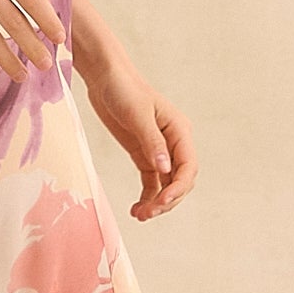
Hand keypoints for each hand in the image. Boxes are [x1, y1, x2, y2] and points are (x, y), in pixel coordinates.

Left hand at [80, 53, 198, 219]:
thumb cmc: (124, 89)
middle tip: (147, 213)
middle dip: (167, 199)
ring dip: (157, 202)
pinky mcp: (143, 153)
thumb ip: (152, 143)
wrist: (105, 78)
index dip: (179, 188)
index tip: (162, 201)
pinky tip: (137, 208)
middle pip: (180, 180)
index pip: (188, 166)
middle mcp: (174, 143)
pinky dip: (147, 196)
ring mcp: (159, 150)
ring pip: (167, 184)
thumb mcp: (137, 115)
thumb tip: (166, 170)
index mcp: (179, 131)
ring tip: (140, 215)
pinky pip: (152, 182)